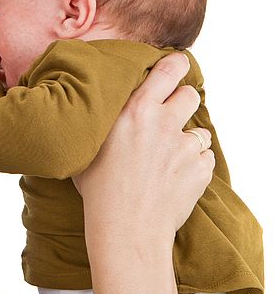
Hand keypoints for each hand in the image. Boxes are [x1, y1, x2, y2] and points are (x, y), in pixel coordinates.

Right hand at [74, 52, 214, 250]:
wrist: (126, 229)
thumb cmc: (99, 190)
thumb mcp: (89, 146)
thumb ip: (103, 122)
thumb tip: (96, 109)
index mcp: (135, 111)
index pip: (168, 69)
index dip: (176, 64)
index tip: (177, 64)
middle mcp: (164, 123)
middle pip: (190, 95)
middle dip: (182, 103)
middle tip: (169, 117)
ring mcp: (185, 146)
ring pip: (200, 130)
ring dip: (187, 140)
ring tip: (168, 159)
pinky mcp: (201, 168)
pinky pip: (204, 158)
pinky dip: (193, 165)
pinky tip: (173, 179)